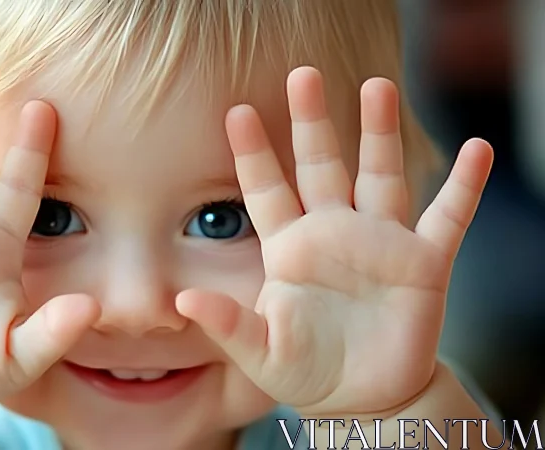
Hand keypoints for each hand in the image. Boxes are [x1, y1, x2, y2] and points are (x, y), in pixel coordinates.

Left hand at [176, 67, 491, 416]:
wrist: (363, 400)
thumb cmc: (305, 372)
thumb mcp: (260, 352)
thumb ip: (227, 324)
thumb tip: (182, 300)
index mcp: (290, 248)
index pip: (266, 189)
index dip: (254, 152)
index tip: (237, 111)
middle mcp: (332, 233)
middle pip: (320, 165)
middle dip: (312, 122)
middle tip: (303, 75)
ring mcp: (379, 243)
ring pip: (379, 175)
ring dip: (379, 133)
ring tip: (377, 86)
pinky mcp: (423, 264)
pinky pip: (448, 217)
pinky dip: (464, 185)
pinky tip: (476, 149)